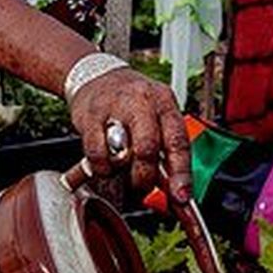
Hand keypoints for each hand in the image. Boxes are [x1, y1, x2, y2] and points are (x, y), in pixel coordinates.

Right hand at [68, 67, 191, 200]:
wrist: (97, 75)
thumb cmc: (131, 101)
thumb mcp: (156, 115)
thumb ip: (166, 148)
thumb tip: (176, 190)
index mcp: (164, 103)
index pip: (178, 142)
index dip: (181, 174)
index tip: (181, 197)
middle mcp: (142, 102)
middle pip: (148, 149)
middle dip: (145, 176)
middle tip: (141, 184)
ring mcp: (115, 107)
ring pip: (122, 153)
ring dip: (122, 170)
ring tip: (121, 166)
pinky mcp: (90, 116)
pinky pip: (97, 154)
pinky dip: (102, 167)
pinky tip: (104, 162)